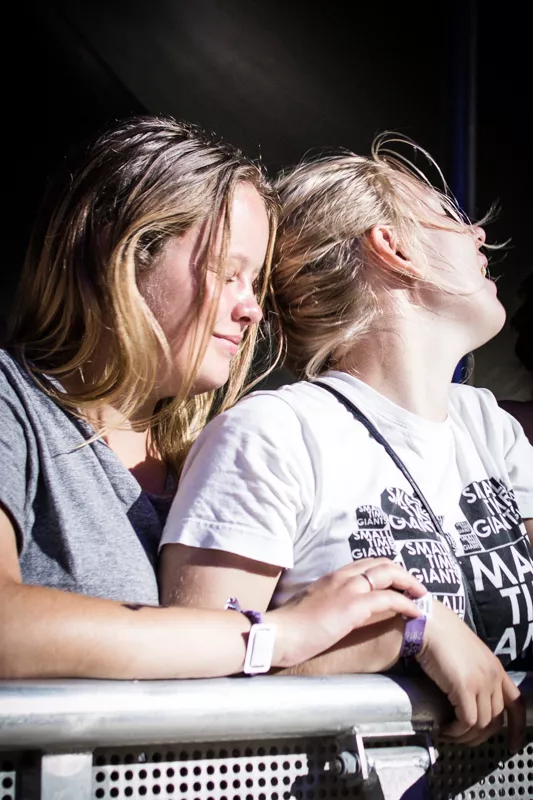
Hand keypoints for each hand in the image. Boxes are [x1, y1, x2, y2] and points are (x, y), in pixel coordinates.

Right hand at [268, 557, 425, 668]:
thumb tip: (334, 610)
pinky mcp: (353, 606)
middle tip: (416, 586)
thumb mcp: (310, 606)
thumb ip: (325, 601)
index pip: (366, 563)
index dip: (386, 570)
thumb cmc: (289, 627)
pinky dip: (406, 604)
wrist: (277, 634)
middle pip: (381, 563)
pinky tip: (415, 613)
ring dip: (409, 583)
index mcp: (332, 577)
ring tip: (421, 596)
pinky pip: (388, 599)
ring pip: (388, 574)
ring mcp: (348, 589)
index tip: (398, 581)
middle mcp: (342, 577)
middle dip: (403, 572)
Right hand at [416, 600, 524, 750]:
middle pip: (496, 719)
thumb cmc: (439, 633)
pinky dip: (456, 731)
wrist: (428, 622)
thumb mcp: (465, 654)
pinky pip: (467, 721)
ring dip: (464, 736)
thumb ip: (472, 673)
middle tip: (462, 738)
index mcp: (495, 668)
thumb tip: (463, 698)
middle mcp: (493, 676)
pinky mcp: (464, 687)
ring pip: (481, 724)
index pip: (517, 703)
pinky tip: (444, 729)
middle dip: (479, 736)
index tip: (513, 744)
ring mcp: (481, 682)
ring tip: (448, 734)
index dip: (517, 728)